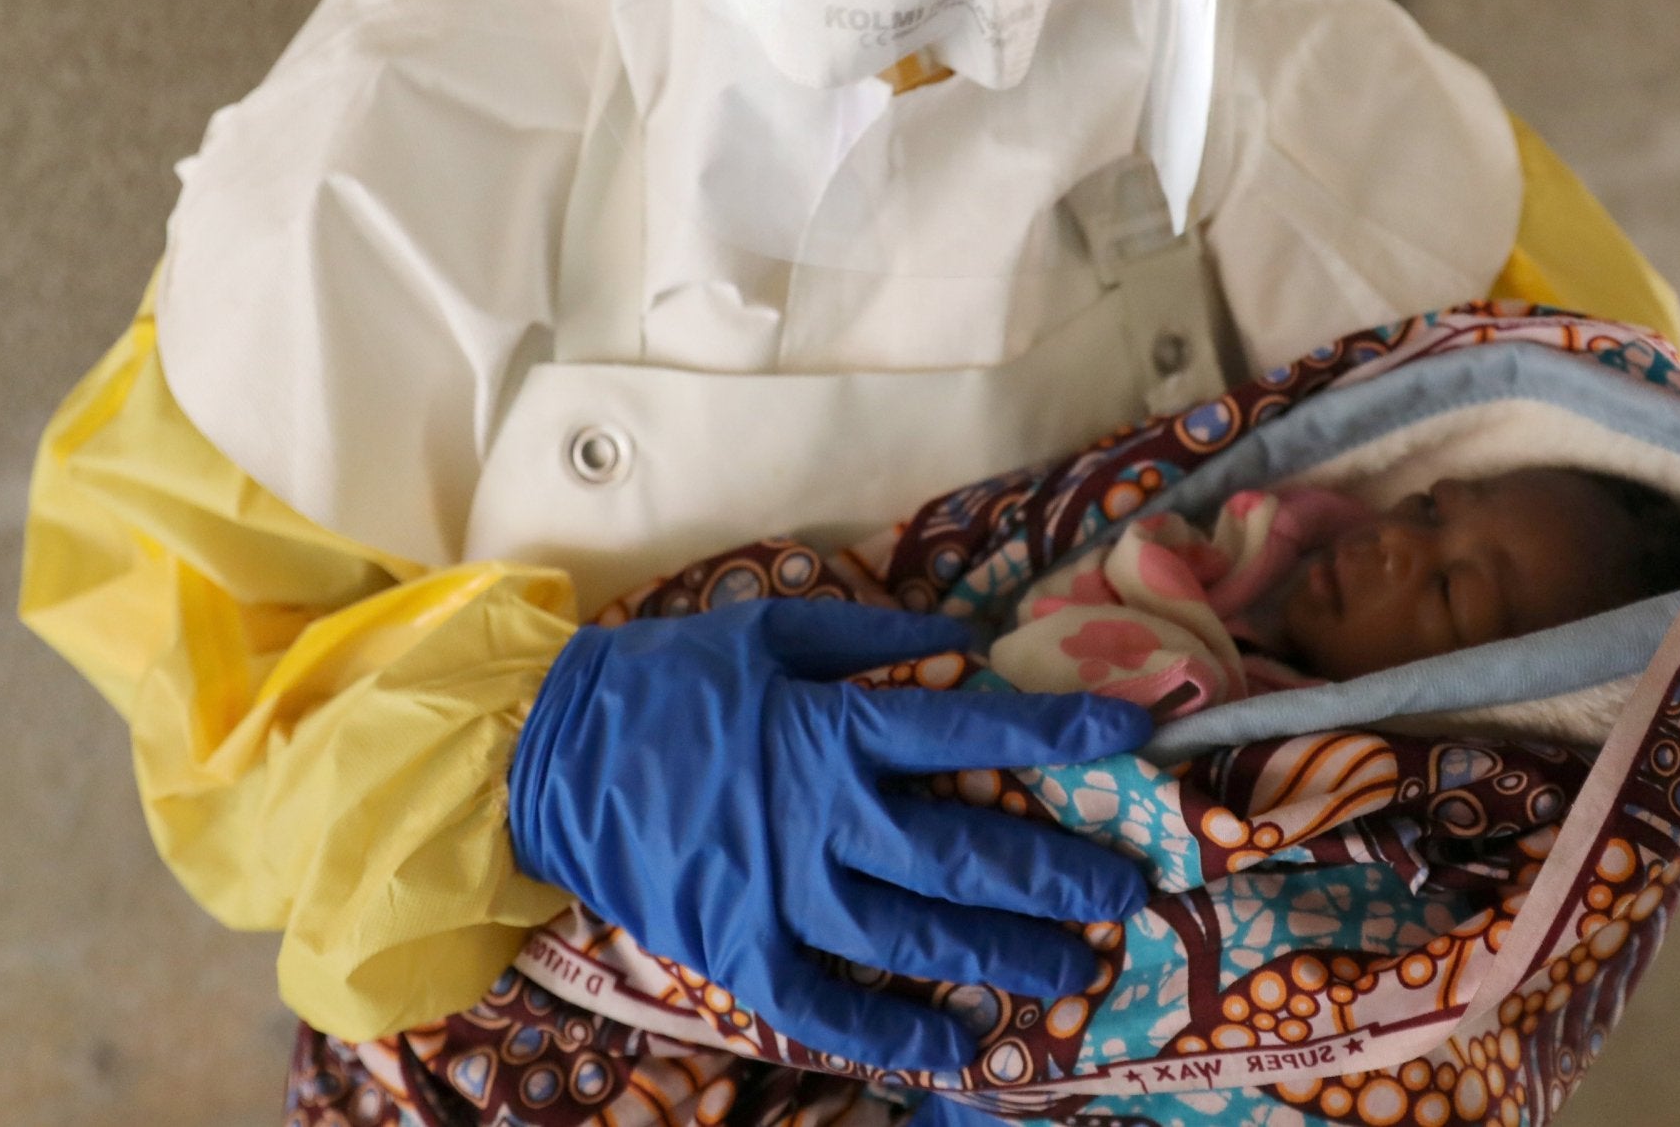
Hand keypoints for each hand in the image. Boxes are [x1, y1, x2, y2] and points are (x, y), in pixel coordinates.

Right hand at [505, 599, 1149, 1071]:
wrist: (542, 754)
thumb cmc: (662, 680)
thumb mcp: (764, 630)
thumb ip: (867, 638)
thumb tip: (959, 642)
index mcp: (831, 730)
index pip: (971, 731)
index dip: (1059, 731)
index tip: (1137, 732)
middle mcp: (820, 818)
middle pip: (962, 856)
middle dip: (1054, 876)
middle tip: (1125, 891)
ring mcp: (779, 894)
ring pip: (913, 938)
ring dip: (1000, 957)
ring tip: (1070, 971)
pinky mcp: (737, 950)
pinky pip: (828, 1008)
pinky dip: (892, 1035)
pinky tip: (954, 1048)